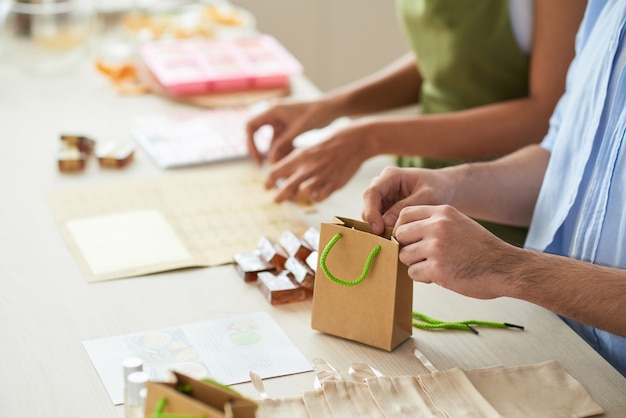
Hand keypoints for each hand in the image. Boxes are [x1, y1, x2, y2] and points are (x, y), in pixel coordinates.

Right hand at [246, 100, 330, 163]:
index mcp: (272, 110)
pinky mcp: (287, 127)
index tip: (257, 157)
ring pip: (270, 140)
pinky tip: (288, 160)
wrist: (330, 109)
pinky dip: (282, 150)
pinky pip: (280, 141)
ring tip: (280, 165)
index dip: (250, 142)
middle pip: (256, 133)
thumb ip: (283, 144)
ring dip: (274, 152)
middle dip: (258, 149)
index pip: (251, 125)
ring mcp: (279, 121)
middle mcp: (273, 114)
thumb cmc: (316, 114)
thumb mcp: (298, 130)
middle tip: (260, 165)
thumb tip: (270, 159)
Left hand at [265, 125, 367, 202]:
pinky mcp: (334, 184)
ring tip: (296, 197)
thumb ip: (295, 160)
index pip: (275, 172)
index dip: (268, 182)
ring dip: (297, 198)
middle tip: (276, 199)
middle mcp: (308, 168)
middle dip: (279, 197)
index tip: (267, 186)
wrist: (354, 141)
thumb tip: (283, 171)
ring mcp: (321, 177)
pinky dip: (314, 198)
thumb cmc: (330, 143)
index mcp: (299, 157)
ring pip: (302, 195)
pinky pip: (319, 198)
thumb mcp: (308, 148)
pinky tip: (314, 194)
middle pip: (286, 189)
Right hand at [362, 166, 455, 234]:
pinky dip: (383, 229)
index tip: (379, 229)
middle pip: (367, 204)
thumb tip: (385, 222)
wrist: (447, 188)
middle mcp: (383, 185)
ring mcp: (383, 196)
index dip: (371, 212)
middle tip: (384, 238)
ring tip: (391, 239)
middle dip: (373, 221)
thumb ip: (406, 207)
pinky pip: (379, 219)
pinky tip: (394, 237)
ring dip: (378, 226)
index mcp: (391, 176)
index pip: (372, 193)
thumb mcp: (426, 196)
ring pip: (371, 214)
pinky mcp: (386, 207)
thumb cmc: (439, 187)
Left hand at [394, 205, 515, 299]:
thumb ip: (434, 224)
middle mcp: (438, 226)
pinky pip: (413, 273)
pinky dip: (423, 277)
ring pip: (404, 255)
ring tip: (435, 266)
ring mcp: (436, 247)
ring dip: (415, 264)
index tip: (409, 240)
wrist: (506, 268)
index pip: (404, 214)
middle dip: (408, 247)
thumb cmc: (481, 249)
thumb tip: (402, 233)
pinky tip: (440, 276)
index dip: (403, 228)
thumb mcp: (459, 224)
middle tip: (423, 256)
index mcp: (443, 213)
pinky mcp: (437, 269)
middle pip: (400, 235)